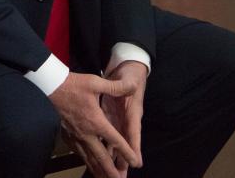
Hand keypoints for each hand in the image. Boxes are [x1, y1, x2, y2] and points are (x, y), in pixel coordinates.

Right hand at [48, 72, 140, 177]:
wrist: (50, 86)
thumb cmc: (73, 84)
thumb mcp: (96, 82)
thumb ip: (116, 87)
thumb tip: (134, 86)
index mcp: (96, 122)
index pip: (115, 141)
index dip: (127, 152)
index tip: (135, 163)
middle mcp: (86, 133)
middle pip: (101, 157)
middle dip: (110, 171)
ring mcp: (75, 135)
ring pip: (88, 157)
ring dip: (98, 169)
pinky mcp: (67, 134)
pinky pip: (78, 151)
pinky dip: (85, 160)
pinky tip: (88, 163)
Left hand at [101, 61, 147, 177]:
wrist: (128, 67)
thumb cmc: (130, 73)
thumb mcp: (128, 77)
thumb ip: (127, 83)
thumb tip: (131, 84)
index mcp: (133, 111)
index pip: (133, 131)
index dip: (134, 146)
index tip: (136, 162)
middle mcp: (127, 119)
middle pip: (125, 143)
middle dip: (123, 160)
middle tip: (121, 177)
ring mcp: (119, 118)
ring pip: (115, 142)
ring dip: (112, 157)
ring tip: (110, 174)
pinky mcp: (110, 116)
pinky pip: (108, 135)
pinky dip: (104, 146)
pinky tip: (98, 157)